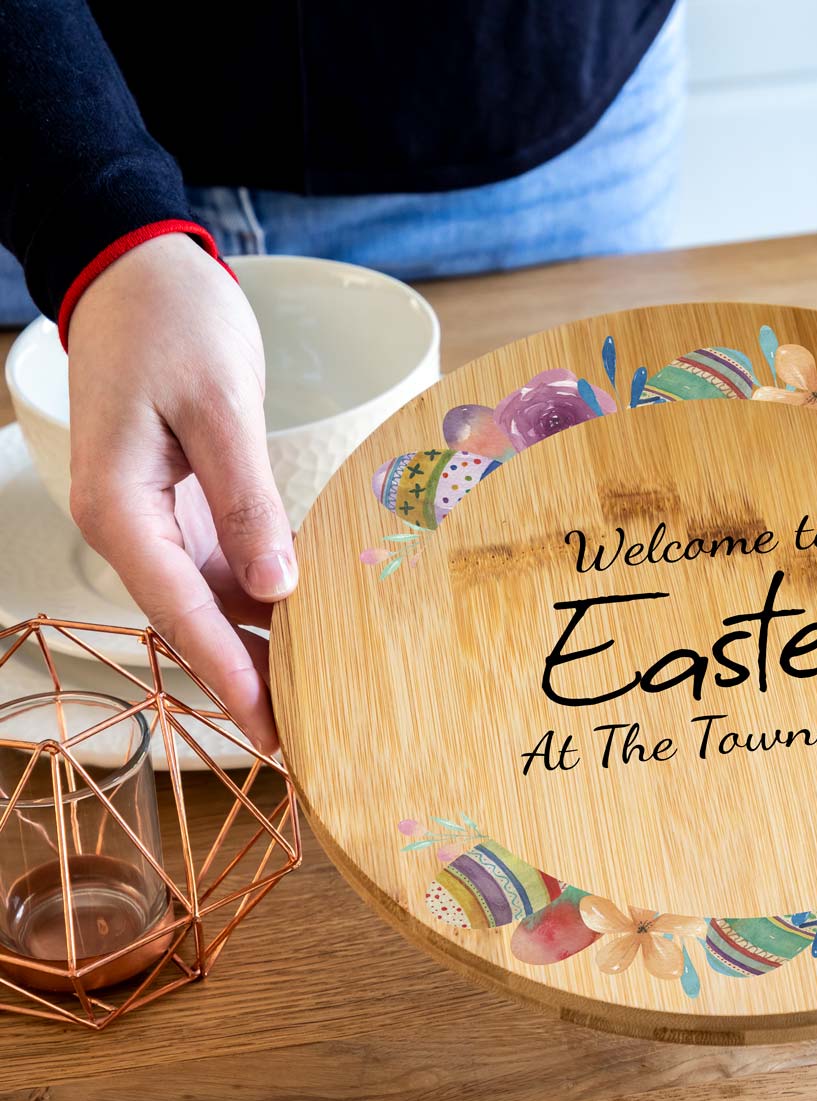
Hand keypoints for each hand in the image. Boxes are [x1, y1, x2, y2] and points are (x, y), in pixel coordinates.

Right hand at [67, 234, 294, 752]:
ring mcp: (153, 520)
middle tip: (306, 734)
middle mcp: (129, 527)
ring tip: (319, 690)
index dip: (228, 674)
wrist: (142, 273)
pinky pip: (220, 569)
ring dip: (257, 644)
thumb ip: (245, 499)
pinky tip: (309, 621)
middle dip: (245, 678)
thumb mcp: (217, 407)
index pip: (179, 613)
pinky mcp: (182, 507)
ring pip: (208, 603)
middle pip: (192, 622)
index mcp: (119, 509)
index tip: (272, 728)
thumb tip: (275, 587)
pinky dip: (262, 598)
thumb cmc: (172, 324)